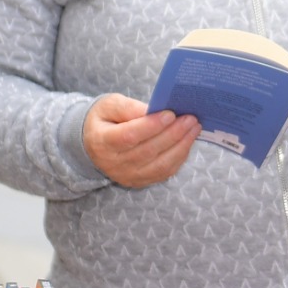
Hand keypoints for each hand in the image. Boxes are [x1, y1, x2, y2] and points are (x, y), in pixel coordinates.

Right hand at [82, 93, 200, 188]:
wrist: (92, 143)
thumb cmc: (104, 119)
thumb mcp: (109, 105)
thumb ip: (129, 107)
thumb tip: (154, 110)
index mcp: (102, 141)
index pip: (129, 137)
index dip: (151, 126)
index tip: (170, 114)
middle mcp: (113, 163)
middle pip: (148, 151)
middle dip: (173, 134)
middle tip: (190, 119)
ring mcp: (127, 176)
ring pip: (159, 166)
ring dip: (181, 147)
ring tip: (194, 128)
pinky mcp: (139, 181)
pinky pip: (163, 173)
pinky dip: (179, 157)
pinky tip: (187, 142)